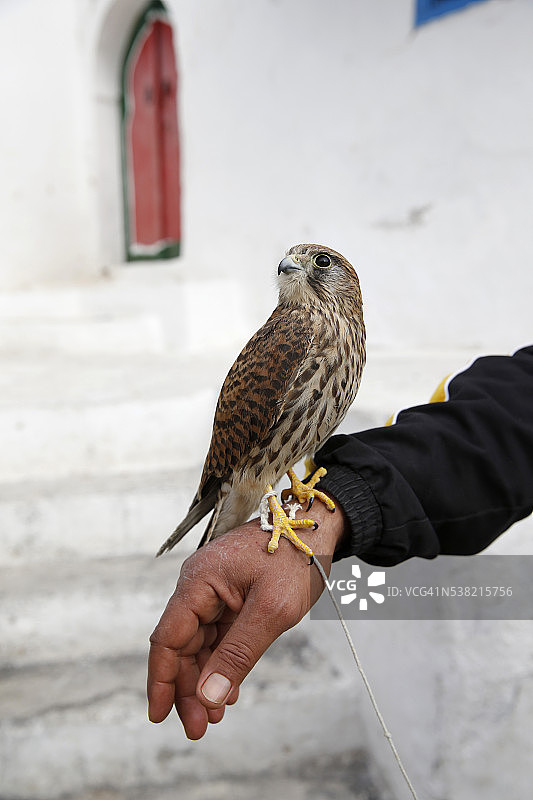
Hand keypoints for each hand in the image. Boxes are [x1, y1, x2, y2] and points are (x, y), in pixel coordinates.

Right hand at [147, 497, 345, 738]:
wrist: (318, 527)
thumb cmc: (296, 558)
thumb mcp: (271, 611)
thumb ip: (238, 654)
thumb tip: (208, 696)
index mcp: (199, 581)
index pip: (168, 638)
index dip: (161, 680)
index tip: (159, 716)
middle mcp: (199, 584)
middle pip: (182, 644)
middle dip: (187, 688)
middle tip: (199, 728)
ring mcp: (215, 589)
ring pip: (199, 642)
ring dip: (205, 679)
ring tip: (215, 715)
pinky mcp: (231, 594)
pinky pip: (217, 633)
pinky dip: (221, 661)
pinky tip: (229, 688)